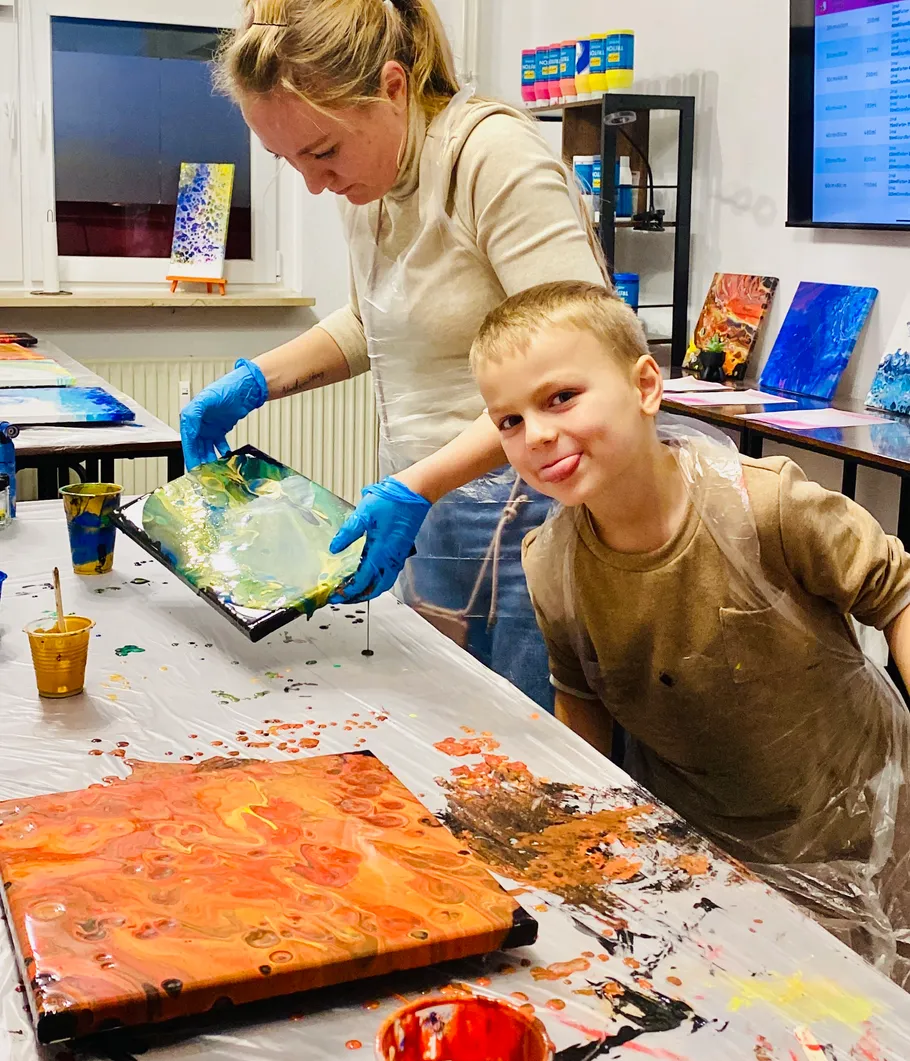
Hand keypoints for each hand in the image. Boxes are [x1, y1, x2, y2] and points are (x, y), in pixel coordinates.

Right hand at [180, 359, 267, 469]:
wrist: (246, 388)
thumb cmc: (225, 388)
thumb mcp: (205, 400)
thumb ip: (193, 416)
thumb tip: (189, 433)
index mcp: (191, 417)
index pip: (188, 442)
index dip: (190, 456)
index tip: (194, 469)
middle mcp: (199, 424)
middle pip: (197, 447)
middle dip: (200, 461)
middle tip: (205, 474)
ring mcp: (210, 427)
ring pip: (207, 448)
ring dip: (211, 459)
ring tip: (216, 469)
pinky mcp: (221, 429)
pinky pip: (219, 445)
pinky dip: (222, 452)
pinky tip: (226, 458)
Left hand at [328, 477, 431, 602]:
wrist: (415, 492)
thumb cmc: (392, 500)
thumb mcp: (363, 514)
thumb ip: (348, 533)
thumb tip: (334, 548)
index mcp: (381, 552)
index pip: (362, 582)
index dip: (347, 592)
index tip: (335, 595)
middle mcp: (392, 558)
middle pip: (375, 589)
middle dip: (358, 597)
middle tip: (342, 598)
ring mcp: (398, 555)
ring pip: (384, 583)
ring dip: (369, 590)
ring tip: (353, 589)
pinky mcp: (401, 550)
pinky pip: (389, 573)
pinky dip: (377, 579)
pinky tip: (367, 572)